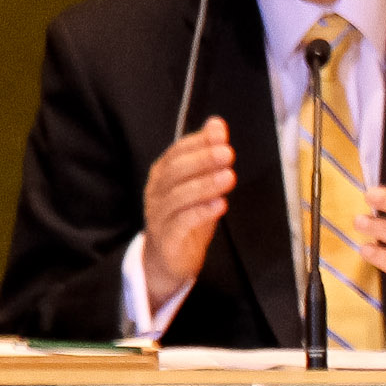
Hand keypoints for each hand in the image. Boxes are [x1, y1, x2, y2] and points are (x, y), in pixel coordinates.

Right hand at [140, 117, 236, 310]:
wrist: (167, 261)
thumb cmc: (186, 219)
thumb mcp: (200, 185)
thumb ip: (208, 157)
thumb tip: (217, 124)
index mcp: (163, 175)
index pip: (176, 152)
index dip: (197, 142)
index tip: (219, 133)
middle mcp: (156, 191)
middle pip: (176, 172)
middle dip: (202, 160)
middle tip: (227, 153)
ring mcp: (159, 214)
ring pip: (178, 196)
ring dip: (205, 185)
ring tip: (228, 177)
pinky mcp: (166, 237)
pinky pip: (182, 222)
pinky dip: (201, 212)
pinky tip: (219, 204)